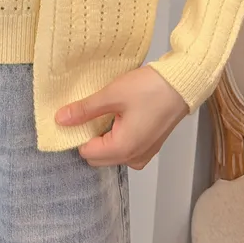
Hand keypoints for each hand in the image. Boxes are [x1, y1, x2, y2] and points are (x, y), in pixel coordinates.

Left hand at [55, 65, 190, 169]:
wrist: (182, 84)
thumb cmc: (150, 88)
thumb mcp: (112, 95)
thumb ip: (85, 110)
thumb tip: (60, 119)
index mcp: (123, 149)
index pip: (86, 153)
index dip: (77, 134)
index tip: (77, 115)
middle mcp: (133, 158)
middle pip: (98, 157)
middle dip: (89, 138)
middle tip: (92, 111)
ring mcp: (144, 154)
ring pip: (111, 154)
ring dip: (103, 137)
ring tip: (108, 111)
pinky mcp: (150, 147)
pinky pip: (124, 148)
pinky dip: (117, 136)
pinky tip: (119, 116)